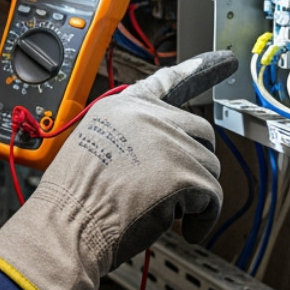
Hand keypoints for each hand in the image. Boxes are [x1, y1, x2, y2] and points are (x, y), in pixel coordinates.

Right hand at [0, 50, 236, 289]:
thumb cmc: (72, 200)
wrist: (68, 223)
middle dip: (195, 160)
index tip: (221, 60)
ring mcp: (169, 143)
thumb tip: (155, 154)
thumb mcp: (89, 148)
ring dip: (194, 194)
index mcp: (120, 108)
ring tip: (165, 210)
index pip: (164, 82)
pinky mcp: (186, 173)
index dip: (197, 70)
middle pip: (198, 130)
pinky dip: (204, 218)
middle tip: (179, 187)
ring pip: (208, 167)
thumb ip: (124, 139)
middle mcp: (148, 117)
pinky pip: (213, 197)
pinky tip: (187, 229)